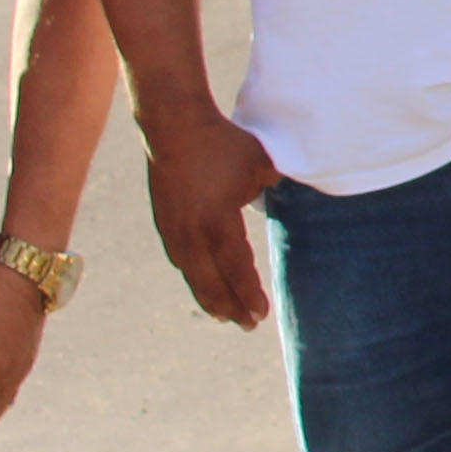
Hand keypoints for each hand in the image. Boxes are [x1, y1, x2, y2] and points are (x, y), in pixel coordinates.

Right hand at [142, 101, 280, 329]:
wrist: (174, 126)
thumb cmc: (224, 144)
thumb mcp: (261, 166)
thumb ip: (274, 190)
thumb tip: (285, 201)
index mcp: (216, 222)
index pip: (236, 268)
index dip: (247, 294)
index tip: (260, 315)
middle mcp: (190, 232)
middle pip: (210, 281)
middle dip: (230, 306)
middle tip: (248, 325)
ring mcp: (173, 228)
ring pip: (193, 274)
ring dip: (209, 296)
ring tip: (225, 314)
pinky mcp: (164, 221)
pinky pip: (181, 259)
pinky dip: (195, 277)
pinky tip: (203, 284)